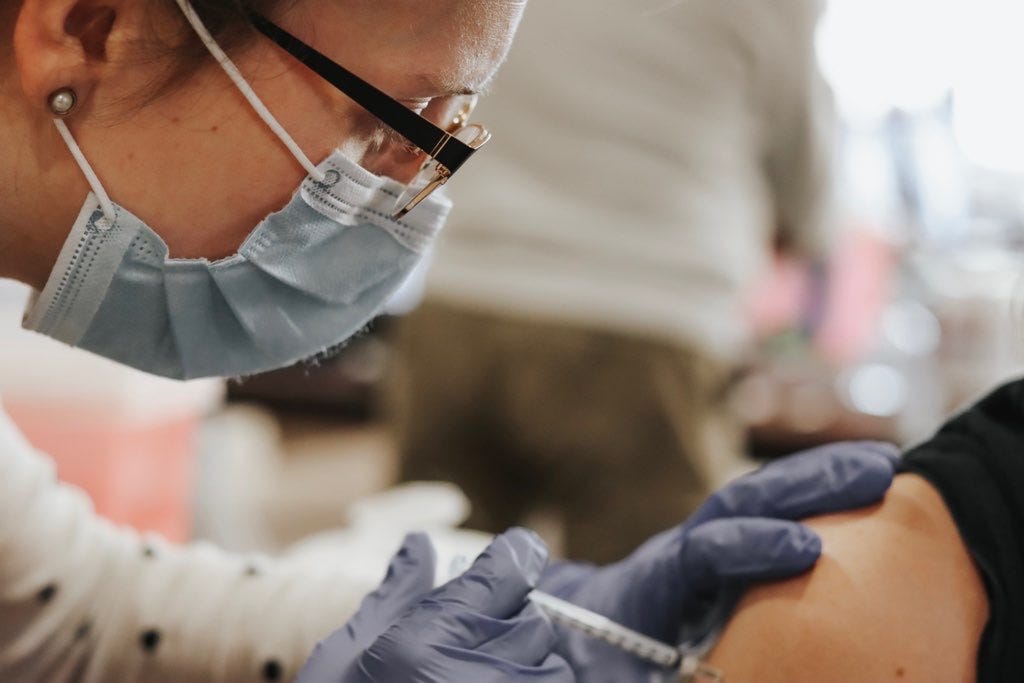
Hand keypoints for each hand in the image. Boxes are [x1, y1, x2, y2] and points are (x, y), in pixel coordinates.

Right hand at [299, 528, 575, 682]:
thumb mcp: (347, 662)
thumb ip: (396, 598)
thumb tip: (419, 545)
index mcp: (428, 645)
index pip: (507, 570)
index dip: (512, 560)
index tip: (515, 559)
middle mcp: (482, 679)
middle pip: (530, 619)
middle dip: (505, 629)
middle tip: (465, 656)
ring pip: (550, 666)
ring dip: (522, 672)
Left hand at [539, 441, 899, 680]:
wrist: (584, 624)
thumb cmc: (606, 657)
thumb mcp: (623, 675)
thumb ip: (658, 673)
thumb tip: (712, 675)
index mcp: (654, 585)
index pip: (699, 551)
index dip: (747, 545)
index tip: (806, 548)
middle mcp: (681, 548)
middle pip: (738, 501)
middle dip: (804, 483)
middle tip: (875, 474)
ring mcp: (703, 538)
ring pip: (757, 496)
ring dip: (818, 477)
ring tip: (885, 465)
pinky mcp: (725, 541)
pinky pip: (769, 510)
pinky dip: (815, 495)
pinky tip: (869, 492)